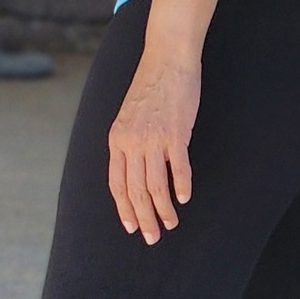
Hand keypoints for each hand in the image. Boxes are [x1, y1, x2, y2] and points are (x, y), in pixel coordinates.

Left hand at [108, 47, 199, 244]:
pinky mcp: (175, 134)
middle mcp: (131, 142)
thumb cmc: (150, 89)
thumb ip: (129, 143)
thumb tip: (134, 171)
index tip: (131, 227)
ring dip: (163, 209)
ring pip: (155, 185)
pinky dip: (181, 186)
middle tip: (153, 237)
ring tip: (170, 223)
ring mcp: (153, 139)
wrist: (166, 61)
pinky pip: (178, 168)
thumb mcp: (129, 117)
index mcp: (116, 139)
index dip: (123, 208)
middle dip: (143, 218)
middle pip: (135, 190)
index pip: (117, 183)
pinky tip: (183, 198)